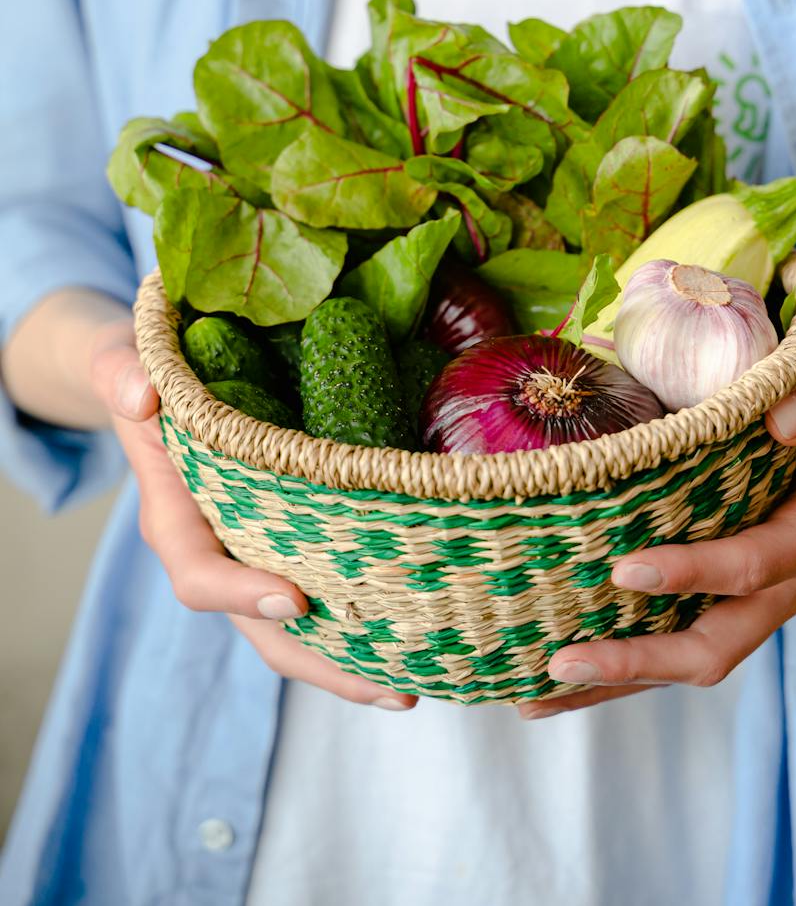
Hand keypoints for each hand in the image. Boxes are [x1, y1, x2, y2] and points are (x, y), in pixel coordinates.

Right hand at [90, 315, 415, 709]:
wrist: (151, 379)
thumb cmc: (143, 371)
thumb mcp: (122, 363)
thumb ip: (123, 374)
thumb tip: (144, 396)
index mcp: (174, 518)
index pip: (199, 573)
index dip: (239, 593)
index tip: (292, 599)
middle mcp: (217, 550)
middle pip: (263, 627)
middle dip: (324, 663)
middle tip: (394, 687)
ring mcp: (254, 553)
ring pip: (299, 625)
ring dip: (353, 658)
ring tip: (417, 679)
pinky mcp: (289, 540)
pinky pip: (323, 586)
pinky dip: (361, 618)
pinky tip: (417, 629)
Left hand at [519, 344, 795, 719]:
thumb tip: (782, 417)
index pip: (753, 566)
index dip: (693, 574)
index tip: (627, 571)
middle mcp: (788, 584)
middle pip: (713, 646)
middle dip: (636, 660)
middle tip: (561, 661)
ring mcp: (758, 598)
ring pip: (688, 658)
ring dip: (616, 679)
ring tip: (536, 693)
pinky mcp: (731, 595)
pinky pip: (678, 638)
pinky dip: (624, 660)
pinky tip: (562, 671)